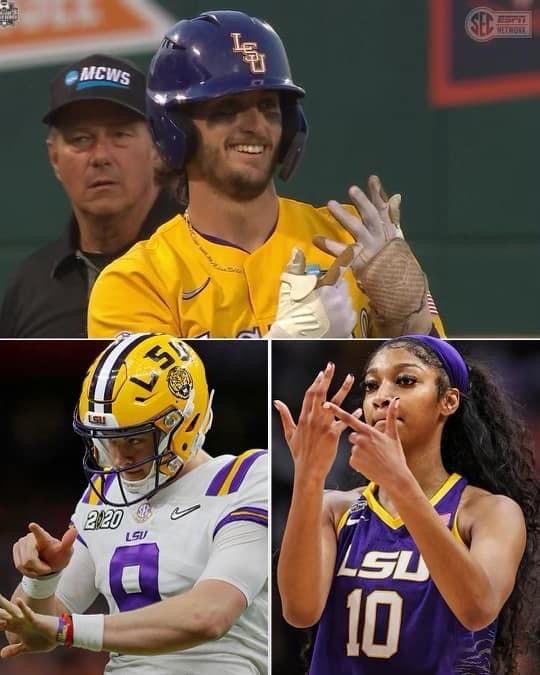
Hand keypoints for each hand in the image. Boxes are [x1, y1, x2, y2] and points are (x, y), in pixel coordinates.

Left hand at [0, 595, 56, 656]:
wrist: (59, 637)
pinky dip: (23, 607)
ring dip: (5, 605)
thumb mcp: (26, 647)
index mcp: (17, 627)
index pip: (2, 622)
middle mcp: (20, 621)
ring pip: (13, 611)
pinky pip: (29, 613)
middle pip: (4, 614)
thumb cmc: (44, 639)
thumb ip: (14, 649)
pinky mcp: (36, 619)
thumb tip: (1, 654)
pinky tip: (18, 601)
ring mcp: (27, 620)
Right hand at [13, 523, 76, 576]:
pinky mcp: (16, 548)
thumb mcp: (66, 552)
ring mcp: (22, 542)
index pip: (40, 533)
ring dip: (33, 570)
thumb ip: (69, 542)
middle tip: (47, 568)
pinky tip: (33, 568)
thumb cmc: (58, 557)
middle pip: (29, 558)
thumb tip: (74, 530)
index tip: (32, 525)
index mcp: (45, 537)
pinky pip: (18, 565)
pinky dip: (27, 571)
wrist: (49, 565)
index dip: (36, 530)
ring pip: (23, 563)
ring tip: (40, 567)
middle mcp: (32, 537)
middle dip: (38, 568)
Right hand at [268, 247, 356, 337]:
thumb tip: (297, 251)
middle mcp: (341, 302)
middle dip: (333, 286)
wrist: (292, 342)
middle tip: (320, 292)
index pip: (341, 267)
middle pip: (342, 285)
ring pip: (346, 301)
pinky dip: (341, 314)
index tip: (356, 247)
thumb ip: (295, 268)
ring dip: (337, 300)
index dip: (348, 256)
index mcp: (328, 289)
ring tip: (322, 308)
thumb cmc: (289, 315)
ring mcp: (346, 317)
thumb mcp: (289, 289)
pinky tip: (329, 318)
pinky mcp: (348, 329)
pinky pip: (348, 316)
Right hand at [274, 362, 360, 480]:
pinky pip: (343, 422)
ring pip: (334, 403)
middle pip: (320, 393)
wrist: (308, 470)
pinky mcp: (332, 435)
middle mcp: (312, 419)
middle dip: (326, 378)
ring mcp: (322, 426)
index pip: (309, 394)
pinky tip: (358, 410)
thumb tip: (276, 402)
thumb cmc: (299, 453)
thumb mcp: (288, 433)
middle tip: (331, 366)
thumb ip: (284, 415)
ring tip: (350, 378)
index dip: (316, 382)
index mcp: (303, 417)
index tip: (322, 373)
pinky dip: (351, 415)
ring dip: (343, 389)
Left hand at [314, 175, 402, 278]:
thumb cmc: (393, 259)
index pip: (383, 208)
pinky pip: (342, 252)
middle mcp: (379, 236)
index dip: (377, 194)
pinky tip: (316, 238)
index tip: (372, 179)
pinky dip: (329, 245)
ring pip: (357, 228)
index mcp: (388, 229)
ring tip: (330, 203)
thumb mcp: (396, 236)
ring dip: (344, 215)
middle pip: (371, 216)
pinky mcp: (359, 261)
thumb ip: (393, 216)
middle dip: (362, 202)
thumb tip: (396, 195)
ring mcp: (369, 248)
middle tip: (351, 189)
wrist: (398, 285)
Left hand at [324, 397, 409, 485]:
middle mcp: (360, 439)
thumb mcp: (393, 435)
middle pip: (352, 436)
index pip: (349, 418)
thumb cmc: (395, 456)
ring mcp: (356, 451)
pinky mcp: (353, 462)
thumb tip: (396, 400)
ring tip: (373, 458)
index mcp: (368, 431)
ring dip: (360, 452)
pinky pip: (352, 459)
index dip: (336, 411)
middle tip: (373, 449)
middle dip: (359, 440)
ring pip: (353, 447)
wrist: (395, 477)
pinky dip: (359, 462)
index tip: (325, 405)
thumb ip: (392, 415)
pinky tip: (369, 465)